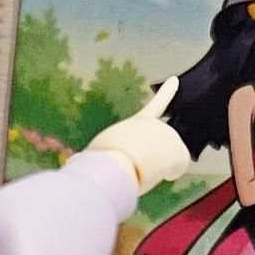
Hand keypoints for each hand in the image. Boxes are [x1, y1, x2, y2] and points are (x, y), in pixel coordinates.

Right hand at [85, 76, 190, 191]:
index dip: (166, 94)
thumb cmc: (99, 161)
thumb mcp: (95, 154)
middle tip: (133, 166)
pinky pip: (174, 170)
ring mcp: (168, 136)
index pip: (154, 107)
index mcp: (135, 124)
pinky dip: (167, 175)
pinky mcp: (178, 151)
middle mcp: (154, 126)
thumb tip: (76, 161)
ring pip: (165, 164)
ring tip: (139, 169)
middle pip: (157, 151)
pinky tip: (159, 173)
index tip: (176, 79)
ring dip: (153, 171)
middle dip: (149, 163)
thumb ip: (90, 156)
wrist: (113, 164)